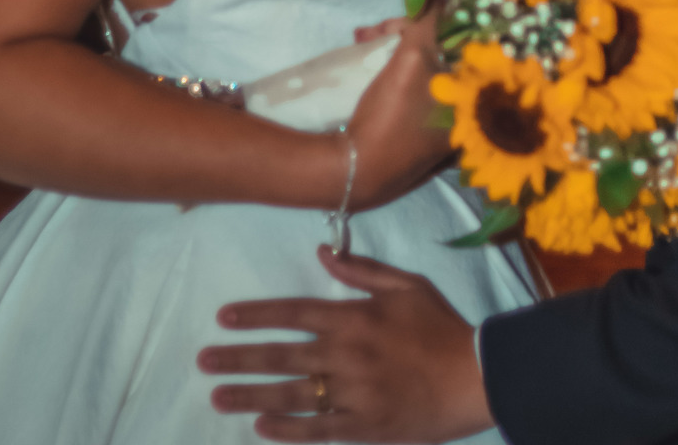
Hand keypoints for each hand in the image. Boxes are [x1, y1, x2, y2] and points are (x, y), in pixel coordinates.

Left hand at [198, 246, 492, 441]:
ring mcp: (353, 394)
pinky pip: (317, 430)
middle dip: (239, 357)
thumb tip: (323, 251)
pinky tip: (260, 425)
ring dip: (250, 394)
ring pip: (291, 395)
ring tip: (217, 395)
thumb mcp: (407, 285)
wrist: (474, 376)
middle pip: (282, 355)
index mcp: (355, 317)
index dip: (256, 315)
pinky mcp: (363, 426)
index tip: (223, 317)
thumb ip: (362, 271)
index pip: (294, 312)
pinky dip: (287, 429)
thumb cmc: (440, 326)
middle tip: (203, 360)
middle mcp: (347, 355)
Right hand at [346, 11, 450, 209]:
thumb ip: (430, 21)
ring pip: (424, 68)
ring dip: (395, 48)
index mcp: (473, 98)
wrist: (355, 169)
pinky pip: (415, 88)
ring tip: (362, 40)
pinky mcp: (420, 134)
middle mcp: (466, 113)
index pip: (464, 41)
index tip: (415, 10)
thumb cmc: (390, 115)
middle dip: (405, 34)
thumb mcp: (410, 59)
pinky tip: (370, 58)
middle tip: (374, 31)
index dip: (439, 20)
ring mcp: (443, 126)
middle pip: (441, 54)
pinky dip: (396, 70)